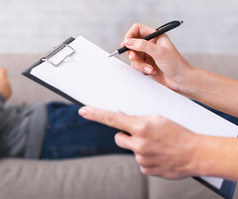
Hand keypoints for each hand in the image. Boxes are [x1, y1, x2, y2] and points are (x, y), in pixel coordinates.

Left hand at [78, 106, 198, 178]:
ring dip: (138, 146)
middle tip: (143, 134)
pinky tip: (159, 155)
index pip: (112, 119)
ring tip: (157, 145)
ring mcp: (141, 158)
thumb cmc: (179, 133)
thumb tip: (120, 117)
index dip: (95, 114)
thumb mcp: (158, 119)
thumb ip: (137, 119)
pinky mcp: (145, 169)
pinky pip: (139, 160)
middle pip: (118, 137)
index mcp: (141, 127)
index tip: (83, 111)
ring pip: (130, 149)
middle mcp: (139, 143)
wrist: (197, 154)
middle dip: (126, 135)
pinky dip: (146, 157)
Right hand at [121, 23, 193, 92]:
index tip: (126, 44)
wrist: (181, 80)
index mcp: (156, 36)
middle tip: (134, 57)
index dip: (130, 35)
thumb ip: (142, 45)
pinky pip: (136, 65)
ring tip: (150, 68)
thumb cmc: (176, 64)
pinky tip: (151, 71)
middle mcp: (151, 44)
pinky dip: (142, 69)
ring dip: (140, 64)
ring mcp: (148, 55)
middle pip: (132, 44)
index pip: (137, 29)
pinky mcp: (146, 64)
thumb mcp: (159, 52)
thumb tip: (128, 42)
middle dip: (133, 53)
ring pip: (133, 56)